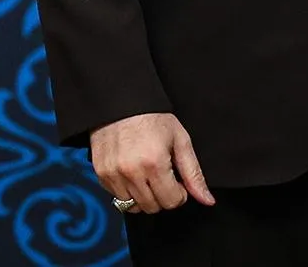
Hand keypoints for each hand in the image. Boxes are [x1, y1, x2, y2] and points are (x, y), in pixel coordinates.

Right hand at [90, 112, 215, 213]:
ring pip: (132, 205)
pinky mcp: (100, 172)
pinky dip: (125, 190)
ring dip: (142, 196)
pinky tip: (130, 173)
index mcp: (154, 163)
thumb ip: (194, 174)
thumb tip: (207, 200)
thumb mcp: (179, 140)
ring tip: (145, 175)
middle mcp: (131, 171)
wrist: (119, 101)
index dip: (178, 193)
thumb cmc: (151, 117)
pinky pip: (116, 196)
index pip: (171, 202)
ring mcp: (113, 173)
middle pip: (152, 207)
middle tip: (161, 176)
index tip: (176, 180)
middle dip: (161, 196)